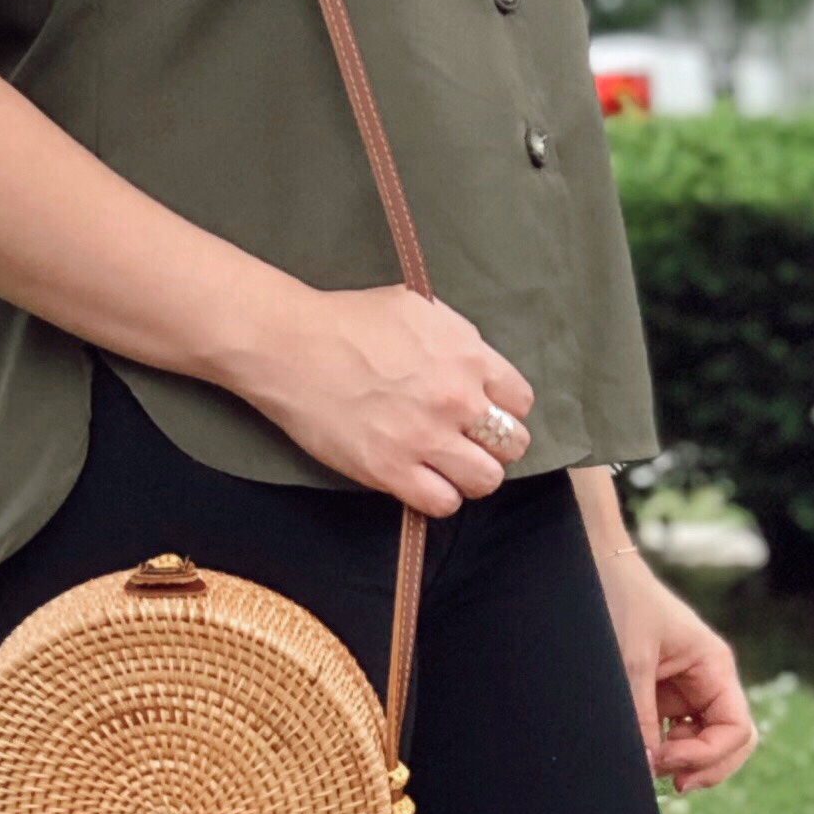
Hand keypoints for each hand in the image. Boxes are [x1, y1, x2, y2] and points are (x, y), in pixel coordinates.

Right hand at [242, 283, 536, 516]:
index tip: (484, 411)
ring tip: (448, 467)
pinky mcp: (391, 470)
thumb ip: (458, 340)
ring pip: (486, 480)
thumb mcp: (420, 310)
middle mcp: (456, 399)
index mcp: (467, 355)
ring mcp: (425, 438)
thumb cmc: (350, 320)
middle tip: (467, 442)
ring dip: (471, 476)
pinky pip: (443, 503)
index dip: (504, 408)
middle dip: (494, 445)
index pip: (521, 400)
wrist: (292, 346)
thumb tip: (476, 363)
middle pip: (512, 444)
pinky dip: (439, 497)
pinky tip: (422, 481)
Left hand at [590, 534, 757, 793]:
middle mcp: (707, 682)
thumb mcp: (630, 662)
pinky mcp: (660, 698)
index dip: (709, 757)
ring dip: (681, 763)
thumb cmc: (621, 602)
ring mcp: (685, 693)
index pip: (737, 730)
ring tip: (647, 767)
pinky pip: (672, 737)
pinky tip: (640, 754)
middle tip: (667, 783)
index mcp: (715, 667)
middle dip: (704, 768)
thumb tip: (647, 767)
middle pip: (729, 744)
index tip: (668, 762)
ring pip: (701, 745)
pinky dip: (660, 752)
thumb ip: (639, 716)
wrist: (597, 571)